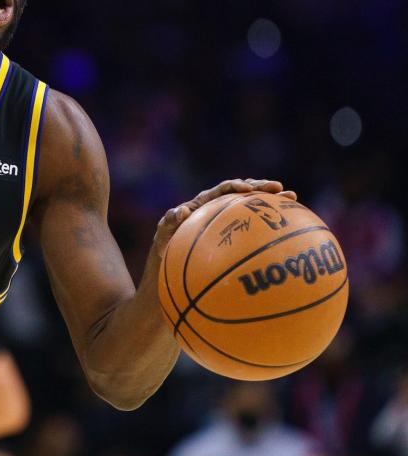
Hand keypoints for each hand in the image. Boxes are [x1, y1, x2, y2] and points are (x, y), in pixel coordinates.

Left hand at [152, 178, 296, 256]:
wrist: (171, 269)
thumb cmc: (165, 253)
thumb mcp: (164, 238)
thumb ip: (170, 223)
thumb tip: (181, 211)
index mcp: (202, 205)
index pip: (221, 190)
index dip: (234, 186)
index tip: (247, 189)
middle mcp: (218, 210)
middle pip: (243, 194)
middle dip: (261, 188)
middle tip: (280, 188)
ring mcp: (229, 223)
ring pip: (253, 208)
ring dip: (272, 202)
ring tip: (292, 198)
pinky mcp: (236, 237)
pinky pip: (254, 230)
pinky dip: (270, 229)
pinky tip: (291, 232)